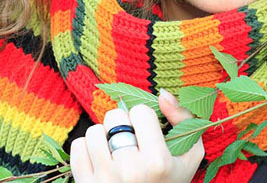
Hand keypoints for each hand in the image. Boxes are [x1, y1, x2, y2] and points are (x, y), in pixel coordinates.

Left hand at [69, 88, 204, 182]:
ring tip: (115, 150)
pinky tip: (101, 158)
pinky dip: (87, 148)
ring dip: (104, 136)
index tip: (147, 132)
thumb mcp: (189, 155)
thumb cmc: (169, 182)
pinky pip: (77, 147)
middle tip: (130, 140)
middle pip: (114, 116)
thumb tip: (162, 93)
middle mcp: (129, 171)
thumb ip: (184, 119)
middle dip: (122, 123)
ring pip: (94, 131)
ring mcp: (104, 180)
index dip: (144, 118)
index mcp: (157, 162)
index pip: (141, 111)